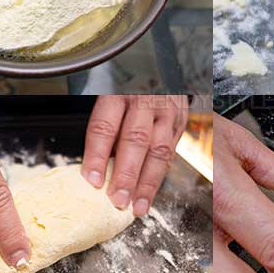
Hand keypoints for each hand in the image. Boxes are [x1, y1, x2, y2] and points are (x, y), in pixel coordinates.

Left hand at [82, 95, 187, 215]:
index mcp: (118, 92)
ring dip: (148, 182)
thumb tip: (95, 168)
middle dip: (127, 174)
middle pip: (136, 140)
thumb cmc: (128, 84)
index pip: (105, 126)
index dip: (97, 155)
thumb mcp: (108, 95)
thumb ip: (105, 127)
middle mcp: (145, 100)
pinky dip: (161, 174)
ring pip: (159, 150)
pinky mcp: (181, 119)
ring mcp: (167, 110)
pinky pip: (172, 150)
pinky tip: (150, 192)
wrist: (159, 67)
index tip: (92, 180)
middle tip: (118, 199)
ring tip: (137, 205)